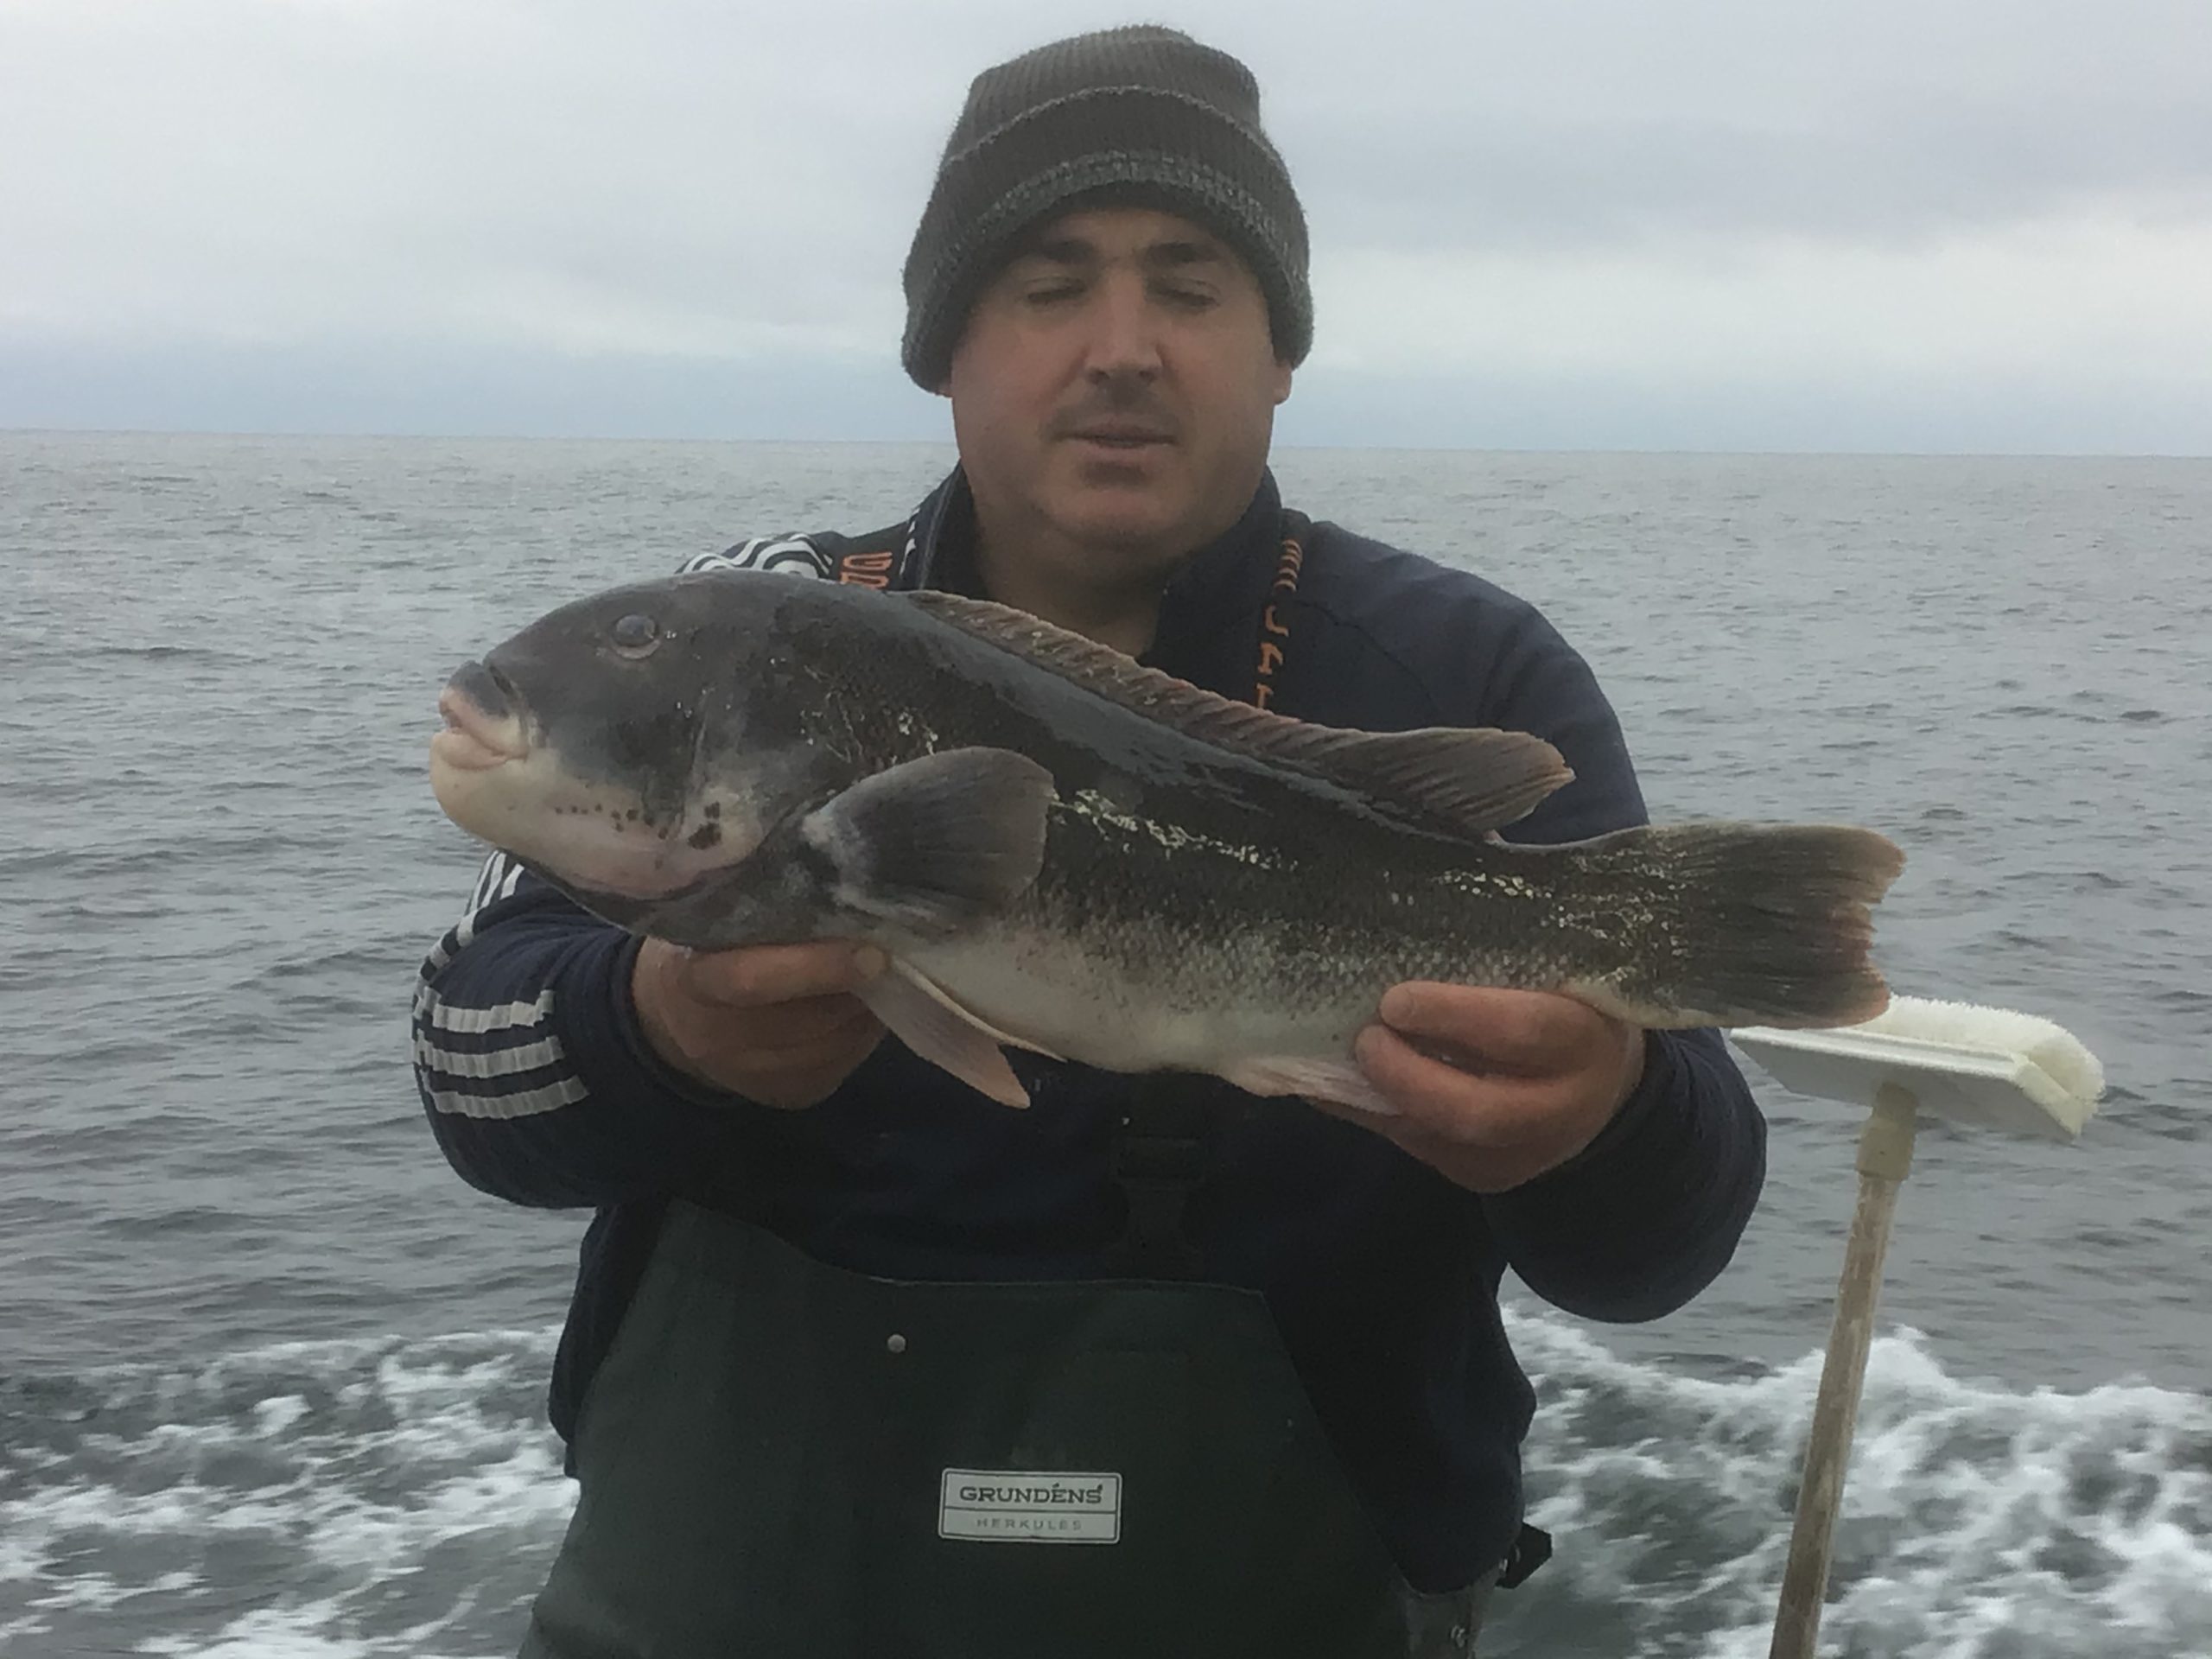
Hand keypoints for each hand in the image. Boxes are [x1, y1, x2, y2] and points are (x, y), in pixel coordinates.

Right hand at [631, 939, 887, 1109]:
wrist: (676, 1023)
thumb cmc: (707, 950)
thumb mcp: (716, 922)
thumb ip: (768, 916)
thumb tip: (849, 911)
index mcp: (693, 980)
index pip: (752, 980)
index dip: (816, 968)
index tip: (870, 952)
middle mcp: (717, 1038)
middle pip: (809, 1019)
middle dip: (858, 986)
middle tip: (888, 952)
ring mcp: (753, 1075)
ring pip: (837, 1043)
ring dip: (868, 1008)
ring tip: (879, 973)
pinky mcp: (788, 1095)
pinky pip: (845, 1061)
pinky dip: (864, 1030)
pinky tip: (861, 1006)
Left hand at [1336, 983, 1647, 1192]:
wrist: (1601, 1088)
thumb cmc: (1565, 1006)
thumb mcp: (1554, 976)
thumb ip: (1500, 965)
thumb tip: (1402, 942)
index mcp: (1583, 1042)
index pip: (1521, 1033)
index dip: (1453, 1017)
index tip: (1396, 1000)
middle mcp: (1560, 1109)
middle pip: (1476, 1111)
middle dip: (1406, 1077)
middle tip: (1365, 1040)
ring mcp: (1524, 1155)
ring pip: (1442, 1141)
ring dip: (1381, 1099)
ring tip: (1341, 1058)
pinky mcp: (1488, 1175)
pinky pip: (1423, 1149)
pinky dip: (1378, 1114)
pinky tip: (1343, 1085)